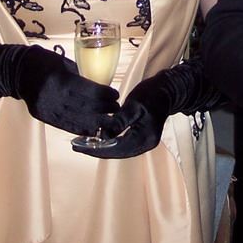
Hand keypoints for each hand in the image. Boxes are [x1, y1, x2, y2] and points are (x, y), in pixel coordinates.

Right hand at [15, 45, 119, 134]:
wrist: (17, 71)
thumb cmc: (43, 61)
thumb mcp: (63, 63)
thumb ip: (79, 76)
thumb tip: (99, 88)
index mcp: (59, 78)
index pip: (87, 90)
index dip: (103, 95)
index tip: (115, 95)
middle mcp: (52, 96)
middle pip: (83, 107)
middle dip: (103, 110)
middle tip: (116, 109)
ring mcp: (46, 108)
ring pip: (75, 119)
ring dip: (95, 122)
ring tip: (108, 121)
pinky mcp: (42, 116)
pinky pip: (64, 125)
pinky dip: (80, 128)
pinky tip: (92, 129)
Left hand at [75, 59, 221, 159]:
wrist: (167, 90)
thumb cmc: (151, 94)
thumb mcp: (134, 104)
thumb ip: (119, 121)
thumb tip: (103, 135)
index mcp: (144, 137)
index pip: (115, 148)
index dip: (95, 149)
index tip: (77, 146)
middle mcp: (145, 144)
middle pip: (116, 153)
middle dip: (96, 150)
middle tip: (76, 145)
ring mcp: (144, 143)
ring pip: (119, 150)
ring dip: (101, 147)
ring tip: (83, 143)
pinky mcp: (141, 138)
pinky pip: (122, 144)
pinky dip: (109, 142)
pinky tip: (98, 137)